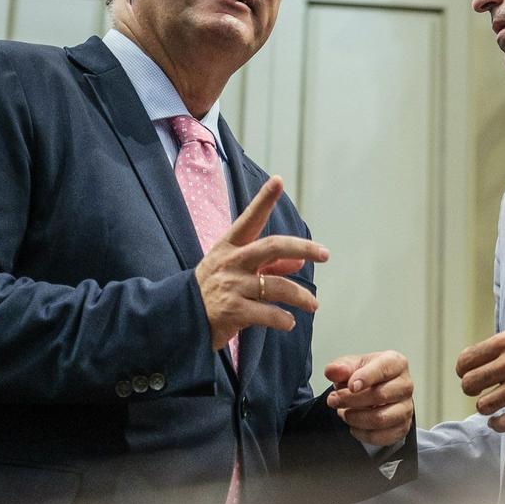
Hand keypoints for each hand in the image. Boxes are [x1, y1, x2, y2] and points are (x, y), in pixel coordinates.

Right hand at [194, 175, 328, 352]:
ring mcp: (231, 286)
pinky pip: (268, 314)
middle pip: (272, 247)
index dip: (264, 200)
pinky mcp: (232, 311)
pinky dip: (283, 319)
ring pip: (278, 286)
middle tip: (325, 254)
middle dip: (303, 248)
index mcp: (229, 247)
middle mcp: (231, 262)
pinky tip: (288, 322)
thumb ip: (269, 266)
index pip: (249, 219)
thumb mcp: (236, 271)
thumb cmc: (213, 291)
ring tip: (313, 304)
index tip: (278, 181)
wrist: (179, 319)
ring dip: (301, 296)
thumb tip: (300, 261)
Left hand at [324, 350, 413, 446]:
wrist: (374, 391)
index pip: (383, 369)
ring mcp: (406, 407)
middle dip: (351, 400)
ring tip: (344, 413)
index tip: (351, 386)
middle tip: (334, 400)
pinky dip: (363, 434)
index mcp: (395, 363)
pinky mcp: (402, 427)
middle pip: (381, 395)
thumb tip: (333, 371)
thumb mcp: (350, 366)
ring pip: (381, 418)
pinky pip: (382, 436)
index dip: (365, 378)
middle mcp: (405, 385)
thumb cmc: (365, 376)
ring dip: (356, 418)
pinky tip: (354, 426)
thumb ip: (340, 367)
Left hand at [456, 327, 504, 433]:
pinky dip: (497, 425)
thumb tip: (480, 364)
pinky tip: (500, 421)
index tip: (470, 376)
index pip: (466, 361)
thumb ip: (502, 349)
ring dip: (487, 408)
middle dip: (472, 390)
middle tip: (482, 391)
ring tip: (495, 406)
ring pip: (484, 405)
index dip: (464, 371)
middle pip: (470, 384)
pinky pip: (504, 422)